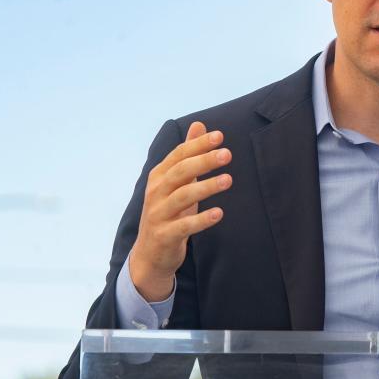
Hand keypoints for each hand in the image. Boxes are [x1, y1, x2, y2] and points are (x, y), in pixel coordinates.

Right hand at [130, 121, 230, 300]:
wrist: (150, 253)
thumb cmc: (169, 211)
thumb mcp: (177, 181)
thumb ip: (188, 154)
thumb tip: (199, 124)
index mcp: (159, 176)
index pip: (178, 155)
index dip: (198, 145)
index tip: (220, 136)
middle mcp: (156, 192)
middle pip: (180, 172)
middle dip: (203, 161)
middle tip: (227, 154)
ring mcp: (158, 214)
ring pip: (182, 197)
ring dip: (206, 187)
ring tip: (228, 180)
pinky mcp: (164, 235)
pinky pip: (184, 226)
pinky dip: (201, 220)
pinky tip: (219, 213)